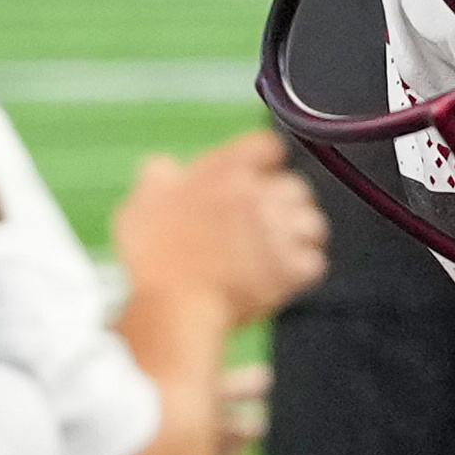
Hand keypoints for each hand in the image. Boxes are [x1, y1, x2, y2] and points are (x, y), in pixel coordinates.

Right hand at [118, 133, 328, 326]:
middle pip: (297, 186)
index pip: (268, 146)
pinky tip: (284, 277)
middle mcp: (260, 195)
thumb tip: (163, 168)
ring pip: (313, 224)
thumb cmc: (155, 259)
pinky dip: (302, 270)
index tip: (259, 177)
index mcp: (227, 172)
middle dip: (287, 204)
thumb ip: (157, 178)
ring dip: (300, 236)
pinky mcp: (291, 269)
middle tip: (269, 223)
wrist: (174, 308)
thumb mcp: (140, 205)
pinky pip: (314, 263)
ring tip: (278, 250)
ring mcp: (279, 232)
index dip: (266, 162)